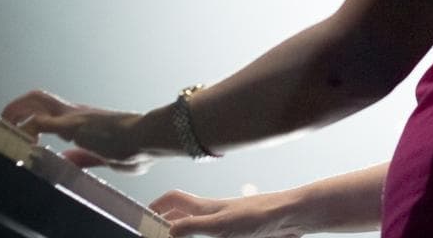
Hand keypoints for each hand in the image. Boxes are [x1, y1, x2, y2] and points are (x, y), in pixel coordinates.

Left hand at [2, 90, 155, 172]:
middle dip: (15, 108)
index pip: (51, 108)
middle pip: (37, 98)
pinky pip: (38, 123)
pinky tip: (24, 143)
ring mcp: (72, 117)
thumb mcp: (107, 157)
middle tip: (3, 124)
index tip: (18, 129)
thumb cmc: (138, 147)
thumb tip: (66, 160)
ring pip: (34, 102)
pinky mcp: (71, 125)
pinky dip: (25, 131)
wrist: (148, 137)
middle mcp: (75, 113)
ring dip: (15, 114)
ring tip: (5, 129)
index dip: (31, 114)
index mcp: (84, 120)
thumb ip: (84, 158)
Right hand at [151, 189, 310, 237]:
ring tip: (172, 237)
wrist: (292, 216)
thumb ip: (194, 227)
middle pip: (183, 215)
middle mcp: (214, 213)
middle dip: (166, 223)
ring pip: (198, 226)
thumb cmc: (260, 216)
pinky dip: (204, 237)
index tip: (141, 218)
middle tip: (154, 234)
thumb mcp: (221, 225)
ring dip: (184, 232)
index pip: (174, 199)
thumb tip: (167, 230)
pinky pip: (215, 235)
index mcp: (206, 207)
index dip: (156, 205)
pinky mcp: (239, 233)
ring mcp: (227, 223)